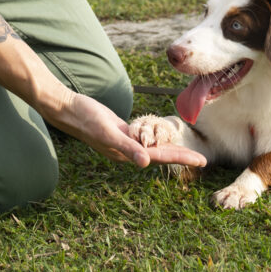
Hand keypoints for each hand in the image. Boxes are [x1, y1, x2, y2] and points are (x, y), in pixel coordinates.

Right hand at [48, 90, 206, 169]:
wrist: (67, 108)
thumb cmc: (86, 119)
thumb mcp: (108, 132)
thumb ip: (127, 147)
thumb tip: (146, 163)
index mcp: (126, 152)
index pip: (160, 157)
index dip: (181, 158)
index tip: (201, 161)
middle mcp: (127, 150)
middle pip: (160, 154)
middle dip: (181, 156)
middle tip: (203, 160)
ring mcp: (123, 141)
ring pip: (153, 147)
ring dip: (170, 149)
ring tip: (188, 152)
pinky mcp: (120, 130)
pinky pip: (142, 138)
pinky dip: (155, 138)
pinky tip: (161, 138)